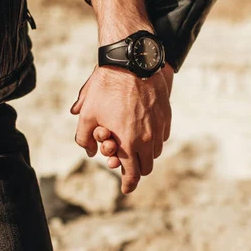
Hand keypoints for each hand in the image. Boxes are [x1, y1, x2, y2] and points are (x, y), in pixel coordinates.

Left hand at [71, 64, 172, 193]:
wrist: (132, 61)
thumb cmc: (106, 88)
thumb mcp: (87, 114)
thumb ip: (85, 139)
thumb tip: (90, 152)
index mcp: (129, 143)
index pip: (133, 174)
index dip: (128, 185)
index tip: (126, 189)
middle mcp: (148, 138)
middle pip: (147, 166)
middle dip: (136, 168)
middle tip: (125, 163)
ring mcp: (160, 126)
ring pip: (155, 151)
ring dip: (144, 153)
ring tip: (132, 143)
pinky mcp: (166, 115)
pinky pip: (162, 136)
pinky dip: (154, 139)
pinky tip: (142, 129)